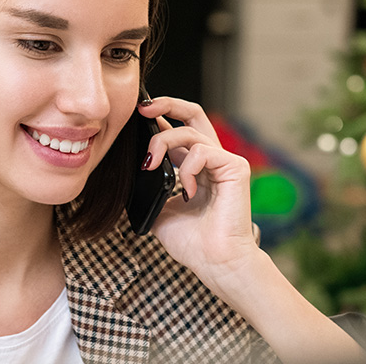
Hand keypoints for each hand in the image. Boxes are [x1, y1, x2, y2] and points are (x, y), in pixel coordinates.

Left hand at [136, 97, 260, 277]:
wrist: (215, 263)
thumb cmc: (193, 243)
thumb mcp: (160, 210)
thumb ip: (150, 187)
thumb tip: (130, 172)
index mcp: (195, 167)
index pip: (176, 130)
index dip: (156, 120)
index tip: (133, 117)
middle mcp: (211, 159)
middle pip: (193, 113)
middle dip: (166, 103)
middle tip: (143, 108)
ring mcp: (225, 161)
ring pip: (190, 131)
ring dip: (163, 143)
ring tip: (151, 165)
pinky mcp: (235, 167)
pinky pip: (203, 151)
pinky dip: (187, 168)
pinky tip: (186, 191)